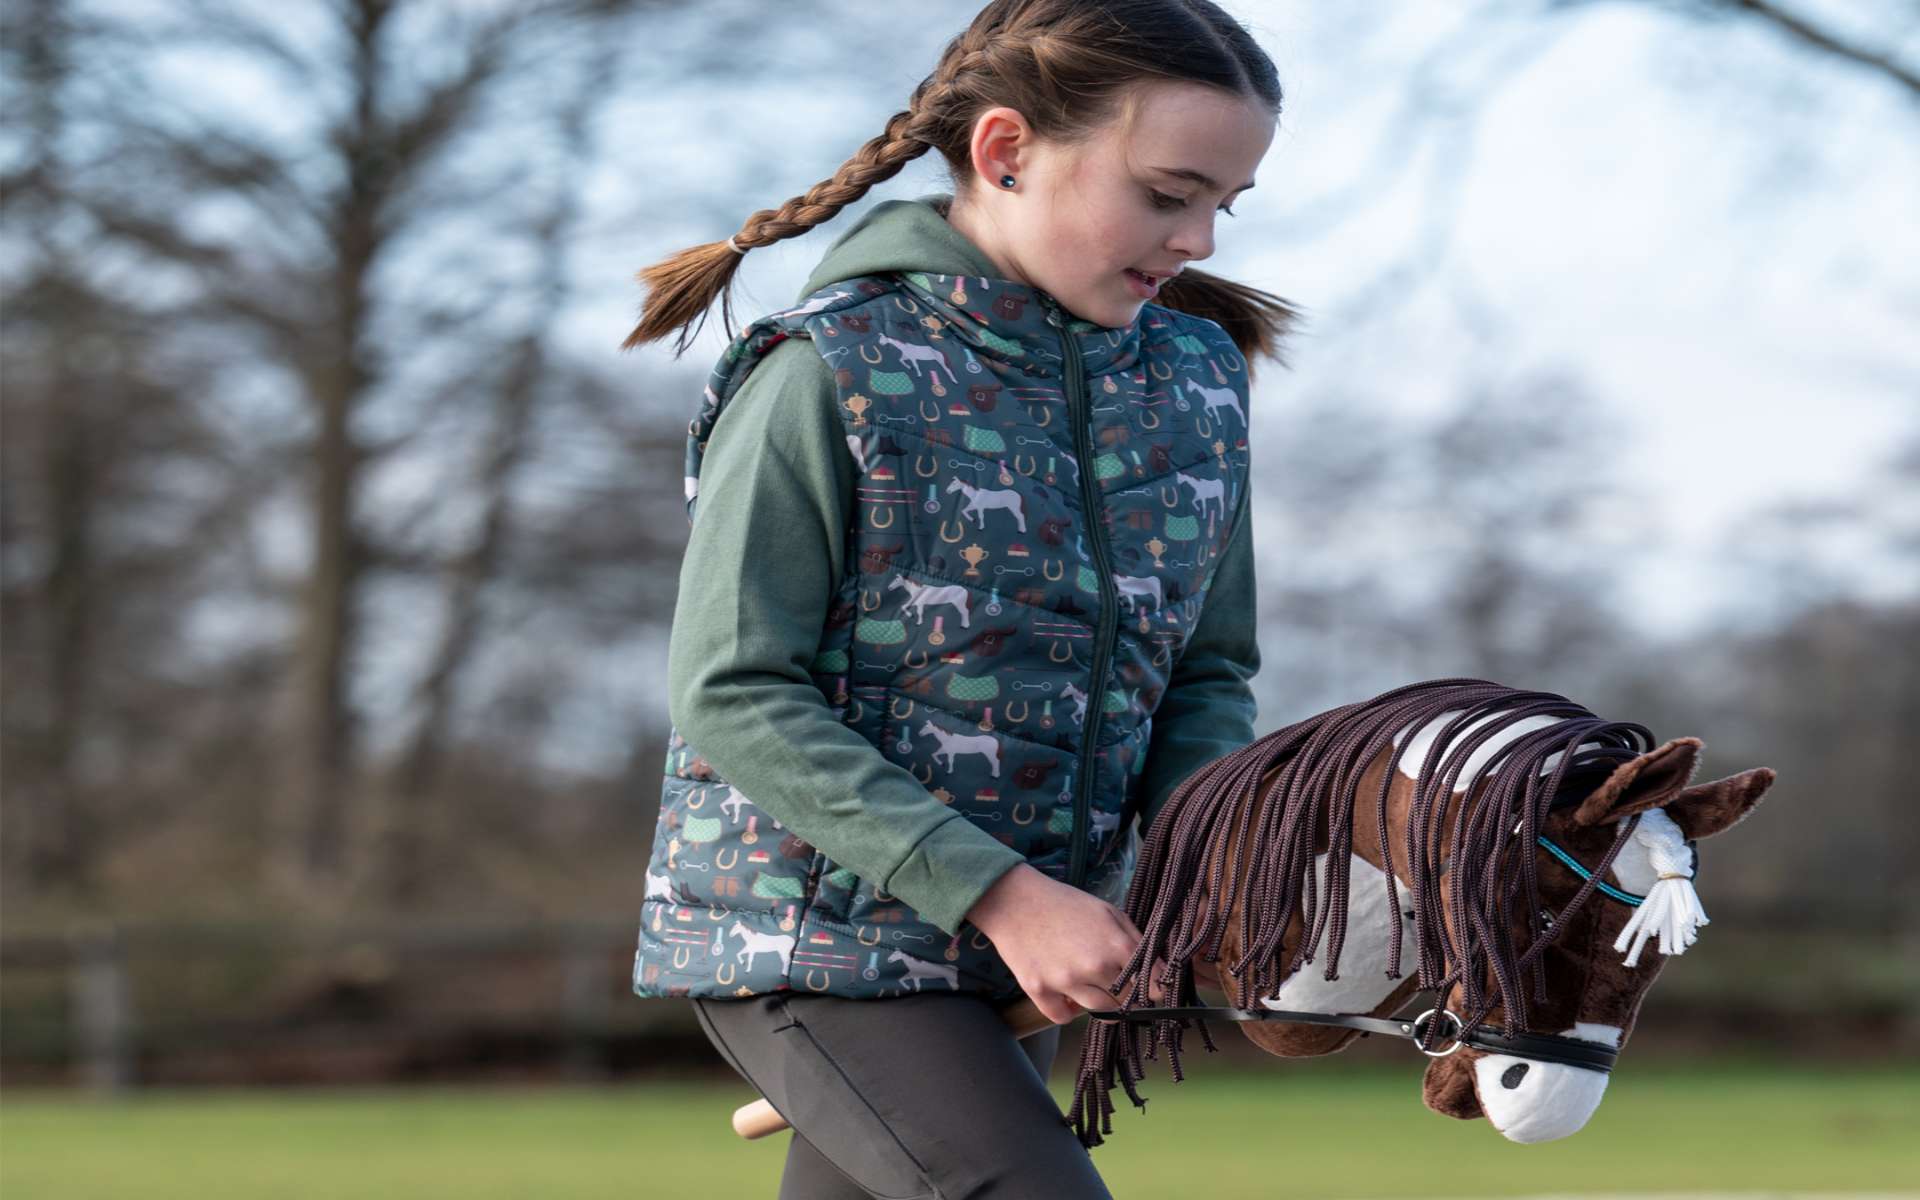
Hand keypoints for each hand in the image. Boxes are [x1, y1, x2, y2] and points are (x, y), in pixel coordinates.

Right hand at [963, 864, 1171, 1024]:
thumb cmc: (1065, 903)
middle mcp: (1094, 967)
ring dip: (1097, 999)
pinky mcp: (1039, 991)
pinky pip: (1063, 1018)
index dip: (1155, 988)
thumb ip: (1136, 941)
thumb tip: (1157, 970)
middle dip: (1124, 992)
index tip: (1150, 988)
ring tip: (1086, 979)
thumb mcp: (1109, 912)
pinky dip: (1067, 1009)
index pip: (1153, 985)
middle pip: (1126, 1000)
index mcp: (1117, 945)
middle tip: (1112, 978)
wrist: (1014, 900)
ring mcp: (1066, 981)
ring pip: (1099, 1010)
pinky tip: (1064, 992)